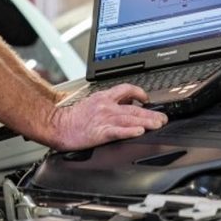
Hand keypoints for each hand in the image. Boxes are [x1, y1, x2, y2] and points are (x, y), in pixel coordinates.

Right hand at [48, 84, 167, 150]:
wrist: (57, 125)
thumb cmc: (72, 117)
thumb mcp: (91, 101)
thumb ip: (108, 101)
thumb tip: (124, 102)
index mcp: (103, 97)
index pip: (126, 89)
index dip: (139, 93)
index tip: (147, 99)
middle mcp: (106, 106)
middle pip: (133, 108)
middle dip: (151, 112)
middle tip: (163, 117)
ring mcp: (103, 118)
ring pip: (130, 119)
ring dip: (147, 121)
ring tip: (158, 124)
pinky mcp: (100, 132)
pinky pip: (119, 131)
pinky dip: (130, 131)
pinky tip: (139, 132)